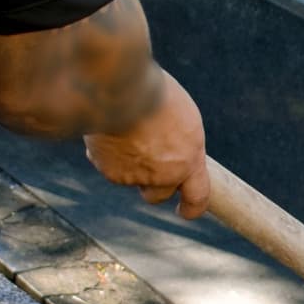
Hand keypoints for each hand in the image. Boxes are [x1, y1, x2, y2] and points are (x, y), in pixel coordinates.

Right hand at [84, 69, 208, 218]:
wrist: (123, 91)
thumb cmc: (156, 96)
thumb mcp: (182, 118)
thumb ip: (180, 144)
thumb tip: (174, 156)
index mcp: (190, 160)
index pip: (197, 197)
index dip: (191, 208)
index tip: (184, 212)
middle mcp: (166, 175)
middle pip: (157, 196)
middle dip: (151, 185)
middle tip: (144, 163)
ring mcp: (137, 177)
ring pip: (129, 178)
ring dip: (126, 162)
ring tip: (124, 130)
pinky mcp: (111, 172)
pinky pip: (107, 166)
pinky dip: (106, 153)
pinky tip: (108, 130)